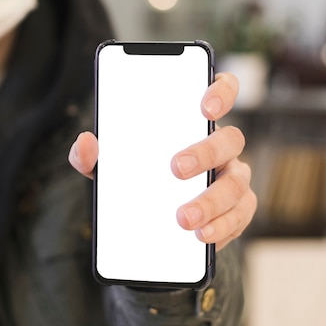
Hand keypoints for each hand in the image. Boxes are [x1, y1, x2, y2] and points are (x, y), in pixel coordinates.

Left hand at [68, 72, 256, 250]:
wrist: (147, 222)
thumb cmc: (136, 177)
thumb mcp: (110, 166)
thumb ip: (93, 154)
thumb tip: (85, 142)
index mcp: (193, 123)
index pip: (221, 89)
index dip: (221, 91)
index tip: (205, 107)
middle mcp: (220, 146)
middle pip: (231, 139)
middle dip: (206, 152)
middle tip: (176, 168)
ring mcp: (232, 177)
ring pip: (238, 182)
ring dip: (212, 200)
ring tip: (184, 218)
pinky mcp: (237, 210)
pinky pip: (240, 217)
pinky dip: (222, 228)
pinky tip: (201, 236)